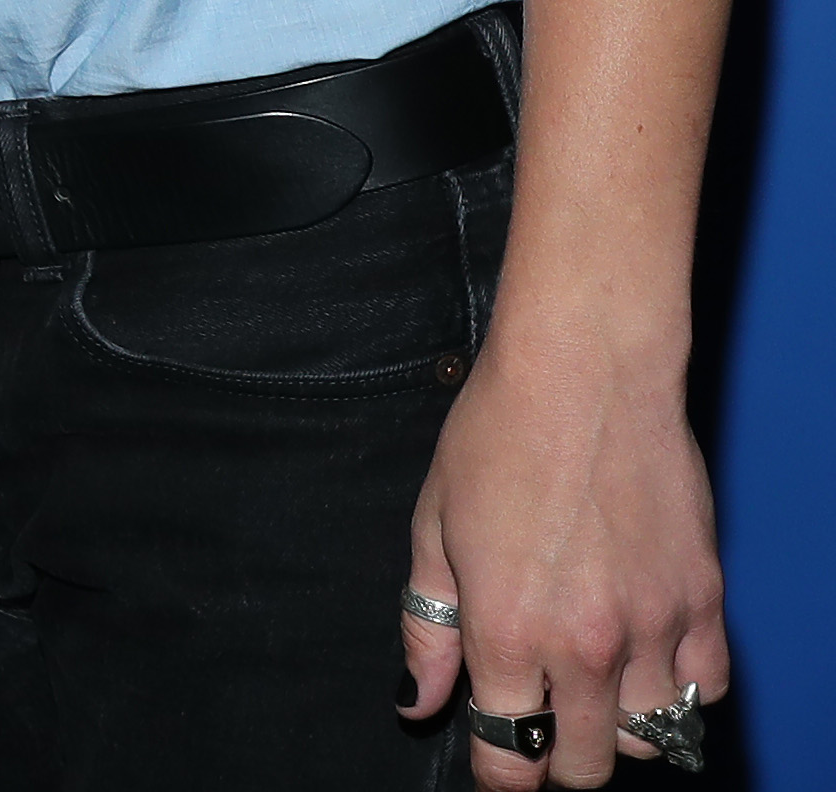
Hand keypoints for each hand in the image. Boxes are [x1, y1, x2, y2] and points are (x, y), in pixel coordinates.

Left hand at [402, 326, 727, 784]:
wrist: (588, 373)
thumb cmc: (499, 436)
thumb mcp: (433, 528)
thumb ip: (428, 626)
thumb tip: (418, 700)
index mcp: (509, 630)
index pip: (510, 757)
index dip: (499, 776)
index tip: (496, 766)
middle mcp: (587, 644)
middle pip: (584, 766)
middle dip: (554, 761)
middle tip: (540, 725)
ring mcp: (656, 626)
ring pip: (649, 738)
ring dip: (616, 727)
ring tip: (591, 687)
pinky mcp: (706, 601)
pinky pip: (706, 690)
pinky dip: (679, 693)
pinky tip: (647, 660)